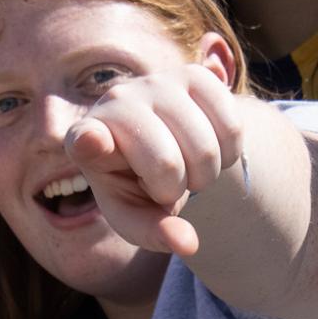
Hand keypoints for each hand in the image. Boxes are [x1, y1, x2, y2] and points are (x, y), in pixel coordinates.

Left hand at [64, 61, 246, 256]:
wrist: (165, 145)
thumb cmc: (139, 187)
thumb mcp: (136, 217)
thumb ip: (155, 234)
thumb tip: (189, 244)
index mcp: (85, 140)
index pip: (87, 139)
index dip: (92, 141)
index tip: (91, 141)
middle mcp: (115, 101)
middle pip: (167, 164)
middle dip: (177, 189)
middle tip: (165, 184)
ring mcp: (155, 82)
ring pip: (205, 148)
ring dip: (205, 174)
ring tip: (184, 166)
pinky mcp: (194, 74)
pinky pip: (232, 126)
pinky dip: (228, 152)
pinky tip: (207, 147)